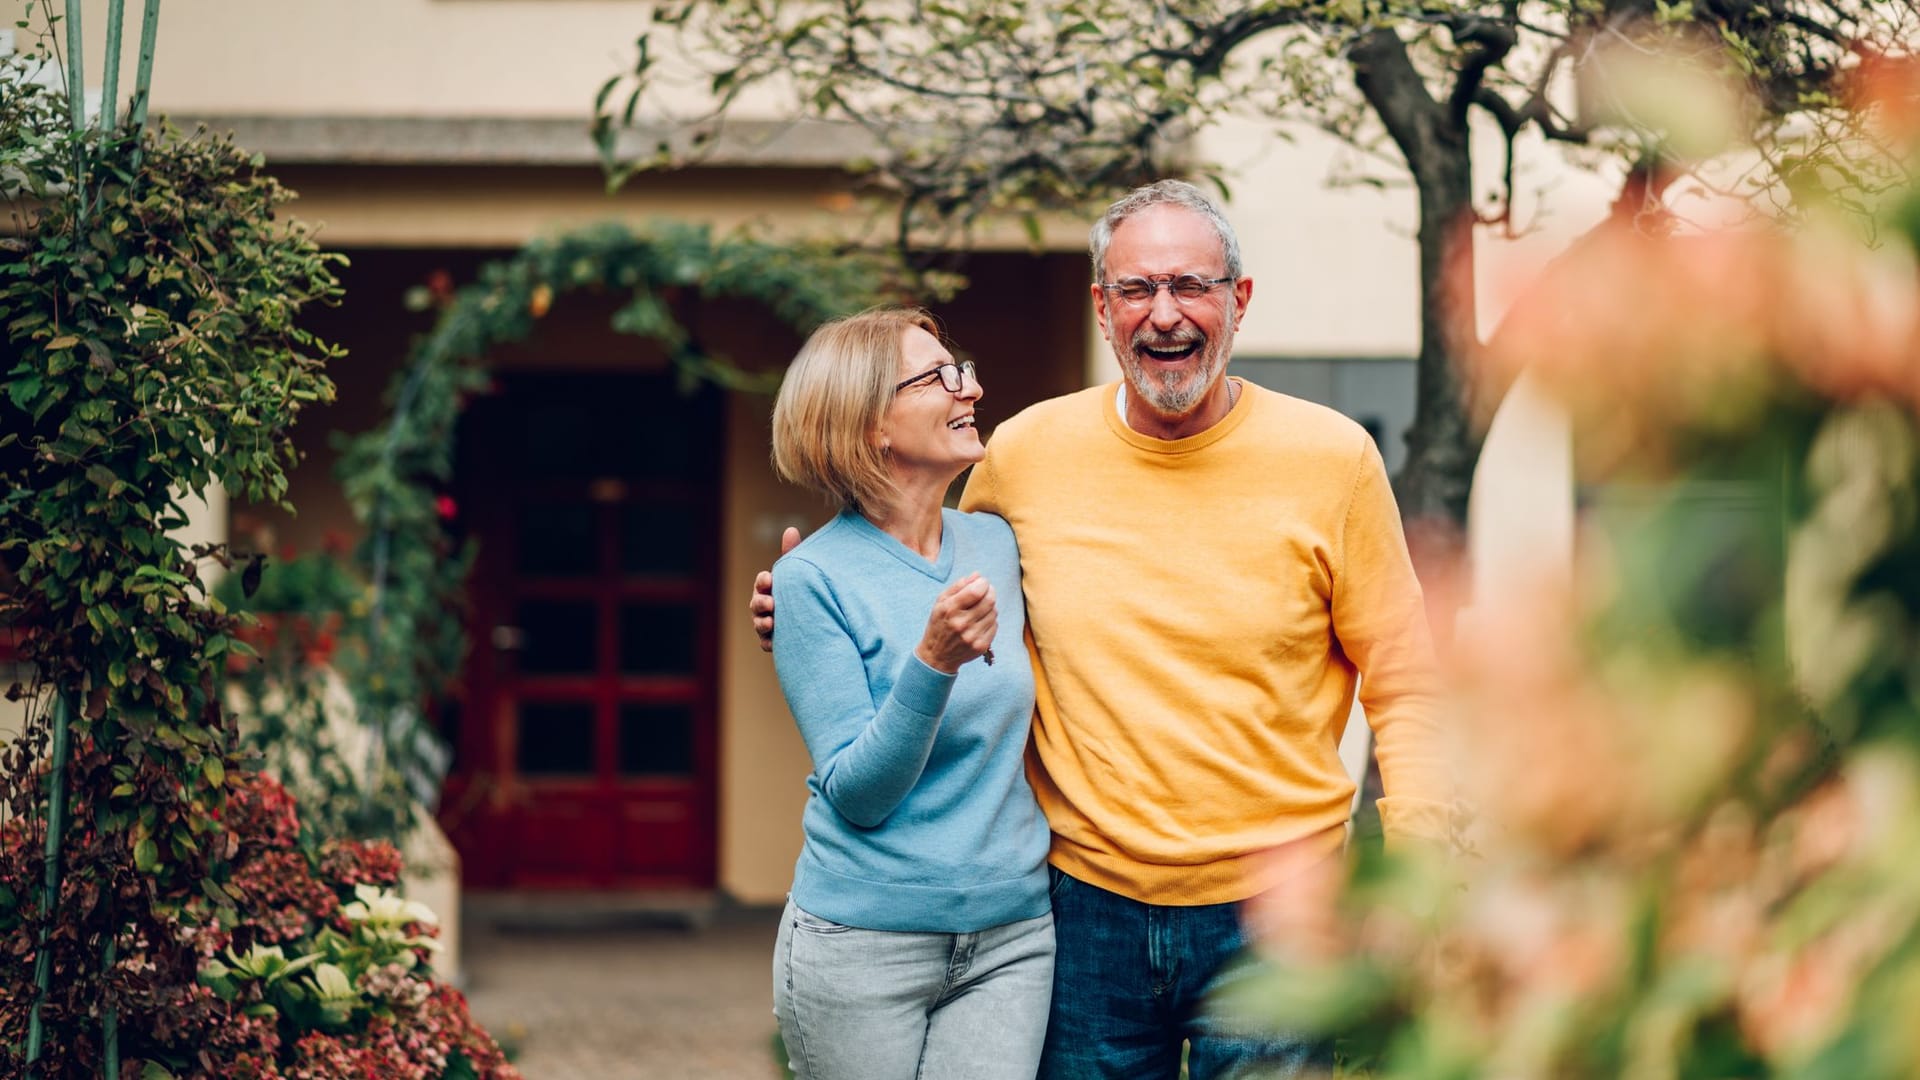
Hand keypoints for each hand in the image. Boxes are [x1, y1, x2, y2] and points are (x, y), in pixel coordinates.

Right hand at [752, 527, 801, 652]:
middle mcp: (764, 605)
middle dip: (761, 603)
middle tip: (770, 603)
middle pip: (756, 604)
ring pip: (759, 624)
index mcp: (768, 587)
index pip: (761, 582)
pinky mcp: (773, 642)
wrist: (814, 618)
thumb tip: (791, 529)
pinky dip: (770, 643)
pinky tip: (776, 643)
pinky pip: (767, 643)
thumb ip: (792, 553)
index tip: (769, 578)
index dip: (763, 581)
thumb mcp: (797, 571)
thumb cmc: (800, 589)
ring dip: (763, 623)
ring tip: (772, 623)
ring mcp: (766, 624)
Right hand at [914, 573, 997, 673]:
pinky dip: (990, 620)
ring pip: (994, 613)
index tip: (982, 582)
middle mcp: (961, 623)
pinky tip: (980, 622)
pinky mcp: (981, 646)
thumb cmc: (939, 624)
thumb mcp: (941, 602)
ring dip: (990, 607)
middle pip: (989, 601)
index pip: (976, 591)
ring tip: (980, 609)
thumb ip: (958, 586)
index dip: (983, 583)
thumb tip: (977, 575)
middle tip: (986, 591)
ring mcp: (972, 636)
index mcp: (950, 610)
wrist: (937, 655)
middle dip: (990, 592)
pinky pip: (995, 626)